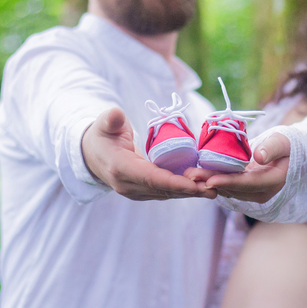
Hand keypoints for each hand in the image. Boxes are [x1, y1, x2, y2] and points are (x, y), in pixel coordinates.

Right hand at [81, 108, 215, 200]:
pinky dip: (183, 190)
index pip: (151, 178)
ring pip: (167, 193)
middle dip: (190, 190)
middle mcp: (128, 186)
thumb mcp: (103, 123)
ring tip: (213, 188)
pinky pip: (165, 192)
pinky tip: (201, 187)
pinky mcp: (143, 192)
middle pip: (164, 190)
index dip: (175, 182)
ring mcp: (135, 192)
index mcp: (120, 168)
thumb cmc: (101, 134)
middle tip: (215, 187)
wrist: (91, 154)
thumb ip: (110, 119)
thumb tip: (115, 114)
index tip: (196, 184)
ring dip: (190, 192)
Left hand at [197, 133, 290, 202]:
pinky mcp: (245, 188)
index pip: (247, 184)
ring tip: (189, 174)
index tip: (209, 180)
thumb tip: (258, 157)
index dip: (228, 182)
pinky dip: (212, 180)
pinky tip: (197, 173)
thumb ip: (272, 148)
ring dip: (207, 182)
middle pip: (233, 188)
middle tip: (189, 176)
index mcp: (273, 181)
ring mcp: (252, 192)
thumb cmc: (288, 144)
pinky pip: (227, 185)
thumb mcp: (283, 141)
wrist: (290, 153)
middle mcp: (262, 192)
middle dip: (210, 182)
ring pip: (227, 188)